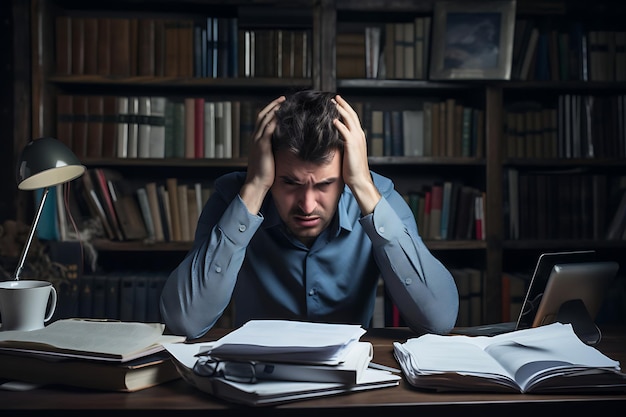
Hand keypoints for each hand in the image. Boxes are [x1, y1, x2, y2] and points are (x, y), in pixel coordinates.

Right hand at [241, 96, 284, 213]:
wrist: (256, 183)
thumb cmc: (265, 175)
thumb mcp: (269, 159)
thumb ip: (274, 150)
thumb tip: (285, 146)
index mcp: (256, 141)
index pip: (262, 121)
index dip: (270, 112)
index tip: (280, 106)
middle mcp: (255, 138)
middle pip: (262, 115)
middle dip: (273, 105)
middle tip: (283, 99)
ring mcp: (257, 140)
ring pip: (265, 118)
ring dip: (275, 108)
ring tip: (284, 102)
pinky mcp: (262, 145)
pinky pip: (268, 127)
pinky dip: (275, 119)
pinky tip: (283, 114)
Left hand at [333, 95, 380, 213]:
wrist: (359, 179)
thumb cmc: (352, 169)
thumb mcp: (348, 152)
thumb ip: (343, 143)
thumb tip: (334, 138)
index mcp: (359, 136)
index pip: (353, 118)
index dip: (346, 109)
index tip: (338, 102)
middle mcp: (359, 135)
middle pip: (351, 115)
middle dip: (343, 104)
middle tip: (335, 97)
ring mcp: (356, 139)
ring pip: (349, 120)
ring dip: (340, 110)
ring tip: (332, 103)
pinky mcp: (351, 145)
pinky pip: (344, 131)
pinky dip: (339, 124)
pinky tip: (333, 119)